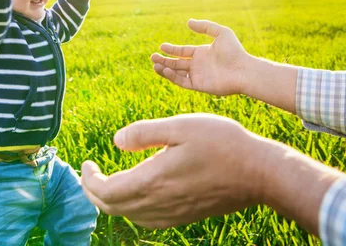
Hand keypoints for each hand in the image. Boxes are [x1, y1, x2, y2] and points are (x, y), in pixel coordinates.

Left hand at [81, 113, 266, 227]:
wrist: (259, 172)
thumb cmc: (221, 142)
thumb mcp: (180, 125)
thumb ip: (144, 133)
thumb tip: (116, 141)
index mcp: (153, 179)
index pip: (106, 190)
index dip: (88, 179)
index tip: (86, 163)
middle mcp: (159, 202)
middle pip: (112, 208)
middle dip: (93, 192)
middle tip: (89, 173)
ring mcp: (172, 213)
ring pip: (128, 216)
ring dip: (111, 201)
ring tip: (107, 182)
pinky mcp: (184, 216)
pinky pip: (147, 220)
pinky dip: (131, 209)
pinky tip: (137, 194)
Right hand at [151, 19, 250, 95]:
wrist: (243, 70)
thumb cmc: (235, 51)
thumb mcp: (221, 33)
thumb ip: (205, 27)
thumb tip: (188, 22)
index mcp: (202, 53)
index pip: (182, 52)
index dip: (171, 50)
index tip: (161, 46)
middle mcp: (198, 65)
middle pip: (176, 63)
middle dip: (164, 60)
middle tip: (152, 57)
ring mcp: (198, 76)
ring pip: (176, 73)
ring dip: (165, 69)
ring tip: (154, 64)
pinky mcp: (198, 86)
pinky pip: (182, 82)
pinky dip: (172, 77)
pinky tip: (165, 70)